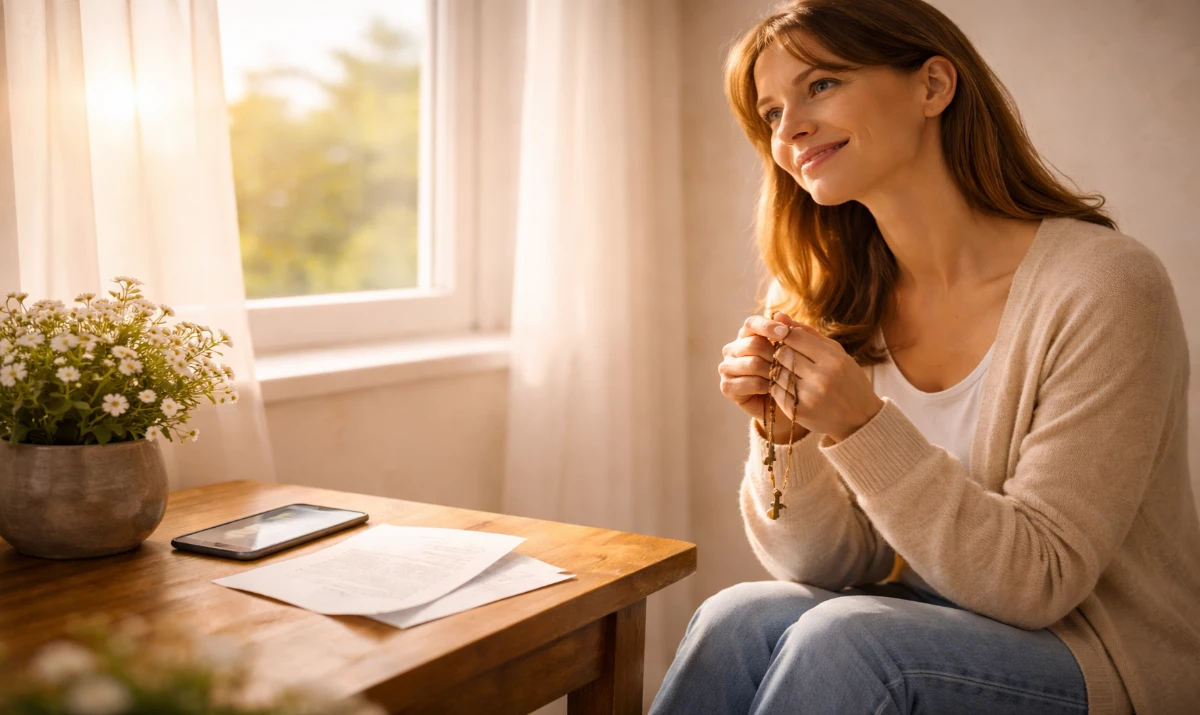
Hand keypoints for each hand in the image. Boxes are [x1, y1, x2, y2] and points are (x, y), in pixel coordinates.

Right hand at [718, 314, 801, 435]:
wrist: (785, 401)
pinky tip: (775, 389)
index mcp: (746, 335)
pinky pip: (748, 383)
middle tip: (790, 364)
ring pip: (751, 364)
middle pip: (752, 345)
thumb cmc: (789, 372)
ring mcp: (727, 368)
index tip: (785, 333)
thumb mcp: (792, 350)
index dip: (768, 327)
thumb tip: (781, 314)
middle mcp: (733, 349)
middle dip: (774, 355)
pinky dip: (765, 386)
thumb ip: (788, 332)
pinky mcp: (727, 386)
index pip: (752, 323)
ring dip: (772, 372)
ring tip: (786, 378)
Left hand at [752, 311, 884, 442]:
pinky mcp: (797, 412)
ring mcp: (808, 397)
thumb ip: (807, 334)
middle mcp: (821, 378)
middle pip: (783, 354)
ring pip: (776, 372)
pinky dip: (777, 385)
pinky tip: (788, 384)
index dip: (785, 334)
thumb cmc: (848, 380)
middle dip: (780, 351)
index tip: (783, 336)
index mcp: (834, 360)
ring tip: (788, 369)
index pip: (795, 338)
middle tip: (784, 353)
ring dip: (777, 368)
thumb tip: (778, 315)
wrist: (859, 419)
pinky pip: (775, 390)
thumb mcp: (836, 353)